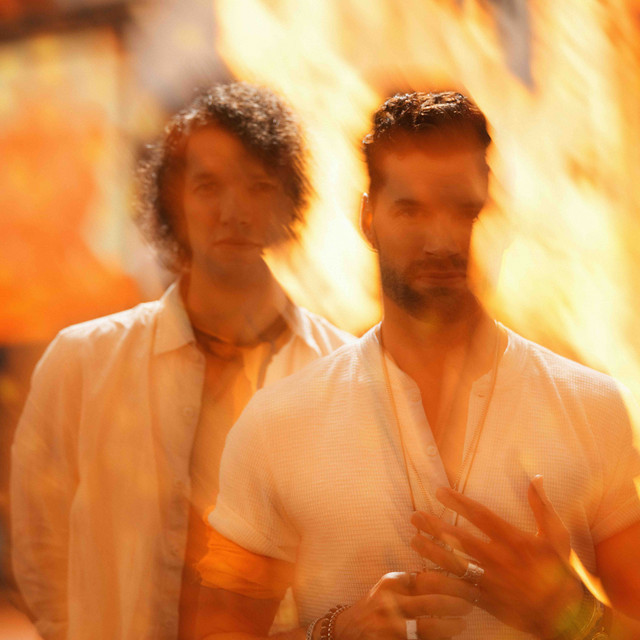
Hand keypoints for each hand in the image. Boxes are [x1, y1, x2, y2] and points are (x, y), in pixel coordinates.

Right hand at [333, 570, 474, 639]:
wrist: (348, 631)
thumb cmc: (375, 606)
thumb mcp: (388, 587)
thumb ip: (410, 581)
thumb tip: (443, 575)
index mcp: (390, 586)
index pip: (426, 581)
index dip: (451, 585)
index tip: (466, 587)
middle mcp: (389, 606)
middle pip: (431, 604)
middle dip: (455, 605)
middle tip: (468, 606)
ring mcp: (390, 629)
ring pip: (428, 629)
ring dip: (450, 628)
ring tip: (460, 624)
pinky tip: (446, 638)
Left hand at [410, 476, 583, 637]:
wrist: (568, 616)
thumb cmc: (562, 572)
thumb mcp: (557, 536)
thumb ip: (542, 506)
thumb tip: (535, 476)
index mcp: (515, 540)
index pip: (480, 516)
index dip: (458, 502)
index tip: (439, 492)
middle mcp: (500, 559)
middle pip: (460, 539)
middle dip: (435, 527)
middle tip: (415, 516)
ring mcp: (491, 582)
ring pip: (455, 564)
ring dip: (432, 551)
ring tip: (413, 539)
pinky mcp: (488, 602)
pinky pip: (459, 591)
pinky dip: (441, 583)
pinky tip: (424, 574)